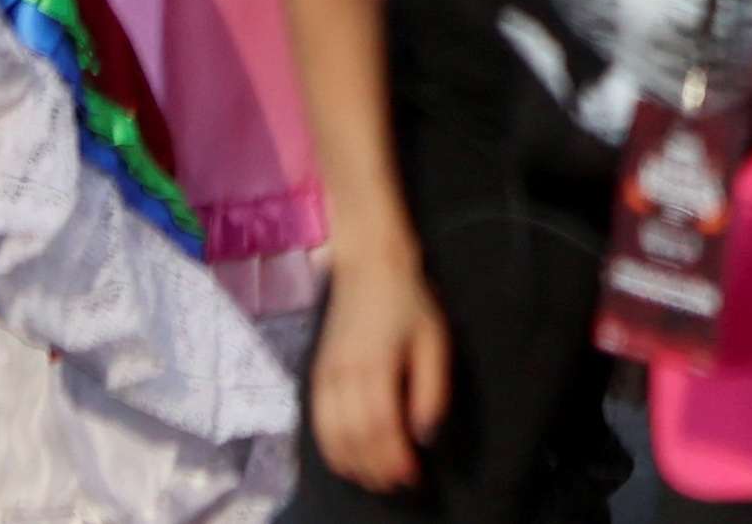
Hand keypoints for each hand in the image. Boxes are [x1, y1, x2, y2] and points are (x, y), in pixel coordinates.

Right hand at [307, 253, 451, 494]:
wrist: (370, 267)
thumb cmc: (409, 302)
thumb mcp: (434, 340)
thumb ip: (431, 390)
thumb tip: (425, 435)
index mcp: (375, 365)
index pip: (381, 426)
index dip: (394, 458)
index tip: (412, 476)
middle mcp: (343, 375)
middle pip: (354, 438)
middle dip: (376, 468)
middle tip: (397, 485)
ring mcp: (325, 376)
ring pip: (332, 436)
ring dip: (353, 465)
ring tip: (376, 480)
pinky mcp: (316, 375)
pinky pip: (317, 423)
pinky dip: (330, 449)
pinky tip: (346, 462)